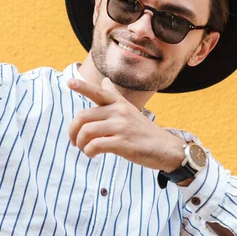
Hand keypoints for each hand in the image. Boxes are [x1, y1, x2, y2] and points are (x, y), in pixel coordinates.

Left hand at [67, 77, 185, 171]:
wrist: (166, 149)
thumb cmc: (144, 131)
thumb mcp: (129, 110)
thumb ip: (114, 96)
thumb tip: (104, 80)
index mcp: (119, 103)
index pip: (98, 92)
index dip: (83, 87)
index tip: (69, 82)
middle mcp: (119, 111)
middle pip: (83, 116)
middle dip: (73, 130)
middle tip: (74, 141)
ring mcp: (121, 127)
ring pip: (86, 132)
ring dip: (80, 143)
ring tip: (84, 149)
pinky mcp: (123, 143)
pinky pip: (95, 146)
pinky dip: (89, 152)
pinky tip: (92, 154)